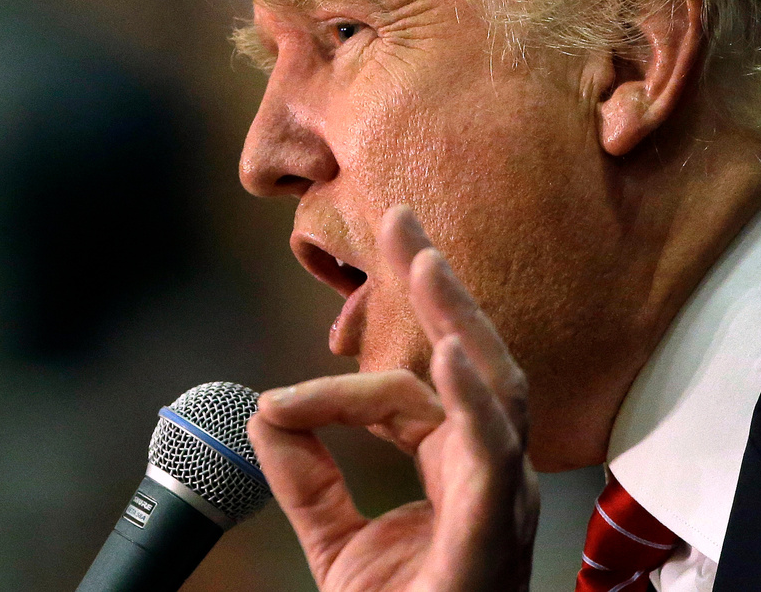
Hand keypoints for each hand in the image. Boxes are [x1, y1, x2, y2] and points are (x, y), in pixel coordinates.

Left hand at [248, 205, 539, 591]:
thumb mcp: (334, 542)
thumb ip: (305, 477)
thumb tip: (260, 410)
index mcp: (453, 467)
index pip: (406, 392)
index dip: (348, 377)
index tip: (283, 394)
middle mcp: (486, 470)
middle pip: (469, 357)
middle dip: (437, 287)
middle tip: (400, 219)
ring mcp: (500, 497)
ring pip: (493, 387)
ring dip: (459, 319)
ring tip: (423, 258)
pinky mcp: (495, 532)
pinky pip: (494, 455)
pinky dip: (473, 401)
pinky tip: (447, 351)